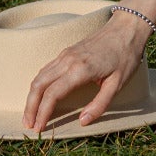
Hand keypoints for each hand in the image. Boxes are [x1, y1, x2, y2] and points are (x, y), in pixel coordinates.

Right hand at [24, 14, 148, 133]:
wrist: (127, 28)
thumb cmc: (126, 56)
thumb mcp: (118, 83)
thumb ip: (100, 104)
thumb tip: (82, 121)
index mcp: (80, 70)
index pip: (52, 94)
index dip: (43, 113)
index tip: (39, 128)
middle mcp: (67, 61)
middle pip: (38, 86)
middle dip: (30, 107)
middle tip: (28, 125)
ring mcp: (65, 55)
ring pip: (39, 77)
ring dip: (31, 97)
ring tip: (31, 115)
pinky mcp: (66, 52)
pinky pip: (45, 70)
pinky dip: (38, 85)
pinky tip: (39, 96)